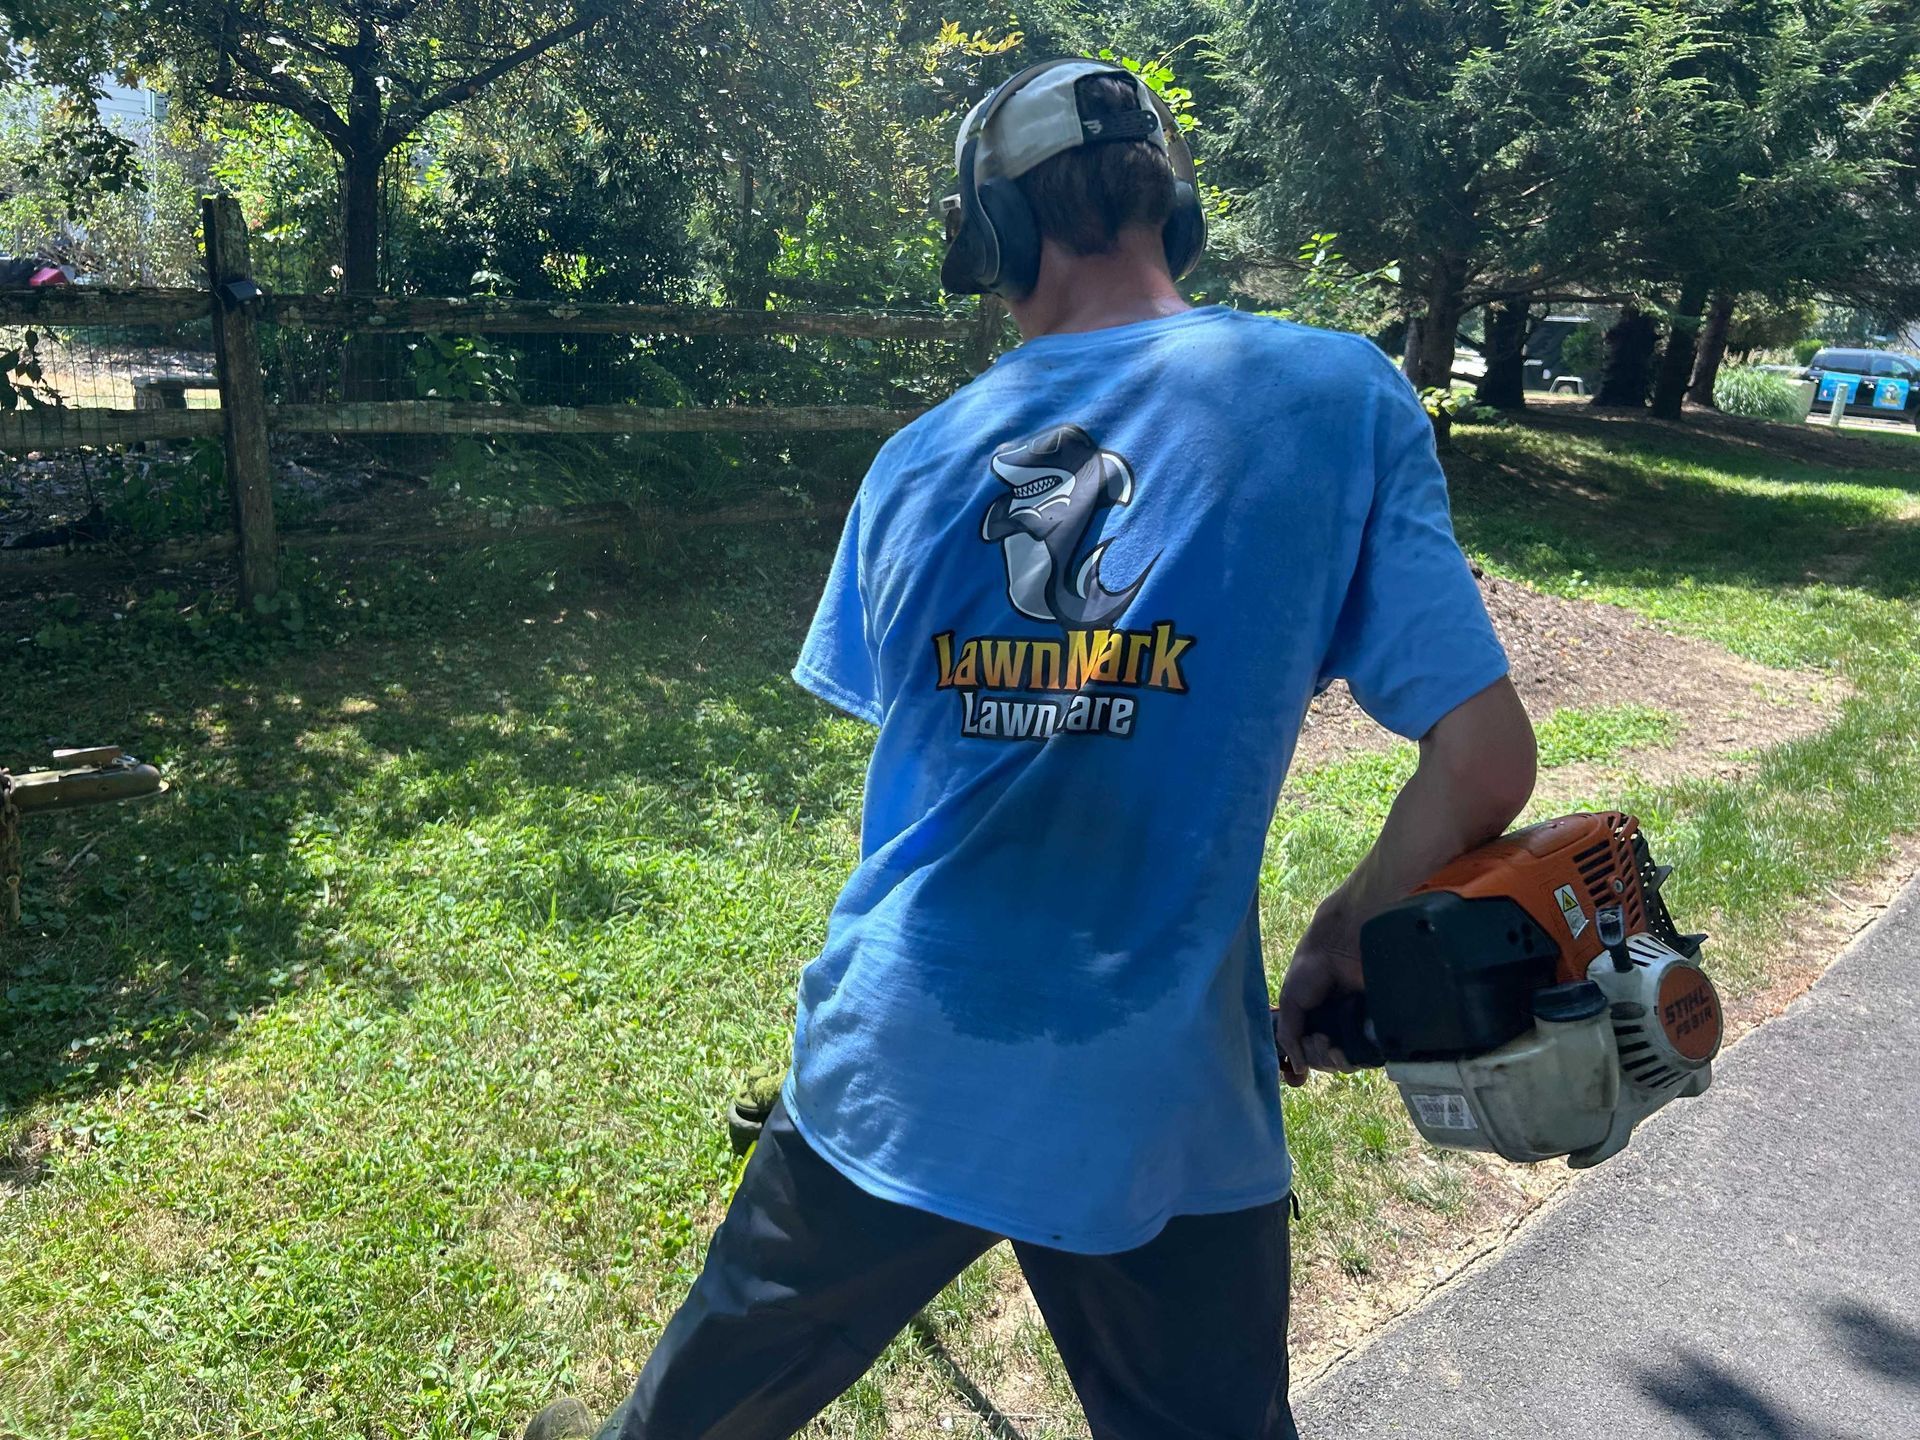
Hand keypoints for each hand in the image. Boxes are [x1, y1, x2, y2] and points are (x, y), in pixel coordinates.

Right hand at [1274, 905, 1366, 1086]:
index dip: (1303, 1060)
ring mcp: (1356, 1028)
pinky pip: (1364, 1057)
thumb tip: (1298, 1069)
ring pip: (1343, 1063)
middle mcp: (1336, 1025)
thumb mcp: (1290, 1002)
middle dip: (1315, 1056)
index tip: (1297, 1068)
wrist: (1339, 947)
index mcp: (1315, 1019)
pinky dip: (1349, 1059)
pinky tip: (1341, 1050)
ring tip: (1328, 1041)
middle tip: (1318, 1038)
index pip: (1309, 1052)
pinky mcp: (1376, 1029)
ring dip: (1330, 1059)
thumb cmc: (1311, 969)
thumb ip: (1289, 1036)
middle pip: (1324, 1060)